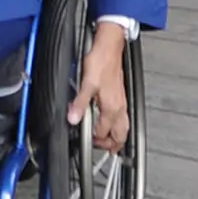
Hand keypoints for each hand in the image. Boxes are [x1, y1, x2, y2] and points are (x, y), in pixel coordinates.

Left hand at [68, 20, 131, 152]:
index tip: (87, 142)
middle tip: (104, 150)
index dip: (95, 140)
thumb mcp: (86, 83)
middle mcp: (119, 107)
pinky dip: (119, 125)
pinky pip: (123, 117)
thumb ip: (79, 103)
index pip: (104, 133)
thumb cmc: (100, 62)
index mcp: (110, 107)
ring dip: (118, 136)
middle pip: (121, 134)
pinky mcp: (120, 95)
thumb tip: (73, 119)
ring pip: (124, 126)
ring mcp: (121, 102)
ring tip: (110, 143)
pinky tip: (112, 122)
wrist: (109, 48)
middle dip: (113, 145)